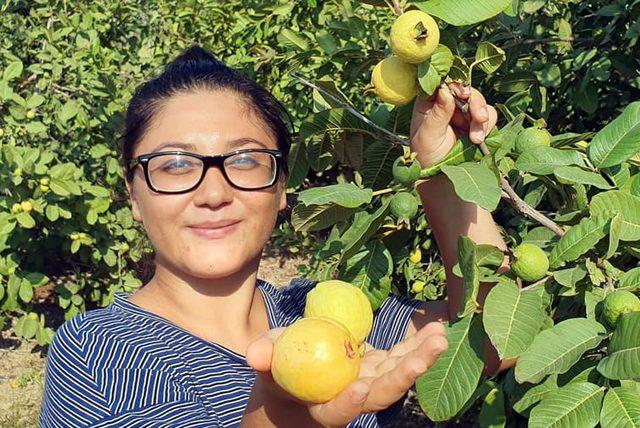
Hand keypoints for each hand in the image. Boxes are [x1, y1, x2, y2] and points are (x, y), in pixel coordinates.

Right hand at [245, 321, 447, 427]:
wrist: (298, 377)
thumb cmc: (278, 372)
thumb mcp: (267, 363)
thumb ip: (263, 358)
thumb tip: (255, 355)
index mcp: (323, 408)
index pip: (336, 413)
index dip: (347, 404)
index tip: (359, 389)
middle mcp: (352, 400)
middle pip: (380, 395)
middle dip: (402, 378)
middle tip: (421, 359)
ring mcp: (369, 382)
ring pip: (397, 375)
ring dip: (419, 357)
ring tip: (440, 336)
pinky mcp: (378, 367)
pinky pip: (400, 357)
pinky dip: (417, 345)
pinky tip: (436, 329)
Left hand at [409, 83, 497, 167]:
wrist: (440, 177)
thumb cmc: (427, 155)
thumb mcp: (428, 135)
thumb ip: (438, 114)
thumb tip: (445, 90)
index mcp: (429, 102)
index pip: (442, 83)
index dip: (454, 84)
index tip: (462, 93)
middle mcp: (447, 103)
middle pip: (465, 89)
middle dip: (474, 102)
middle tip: (478, 117)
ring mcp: (463, 112)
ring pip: (479, 101)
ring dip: (481, 118)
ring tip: (476, 139)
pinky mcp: (476, 122)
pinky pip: (489, 115)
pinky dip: (487, 127)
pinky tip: (478, 141)